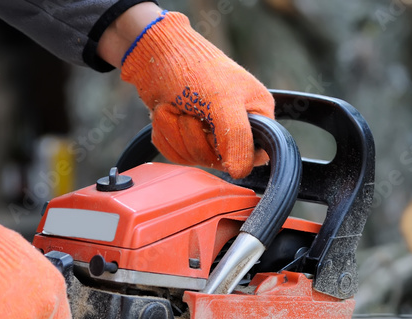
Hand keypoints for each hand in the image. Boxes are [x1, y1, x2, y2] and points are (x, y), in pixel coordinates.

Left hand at [116, 11, 274, 178]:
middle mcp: (236, 127)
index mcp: (257, 115)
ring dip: (175, 131)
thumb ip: (237, 137)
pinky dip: (165, 133)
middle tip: (191, 111)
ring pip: (192, 158)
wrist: (155, 52)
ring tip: (177, 106)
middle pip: (218, 162)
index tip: (214, 133)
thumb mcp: (223, 101)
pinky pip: (175, 154)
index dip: (231, 152)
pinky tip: (167, 112)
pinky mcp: (186, 137)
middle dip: (194, 136)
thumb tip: (241, 172)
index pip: (254, 157)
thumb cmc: (194, 67)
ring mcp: (209, 134)